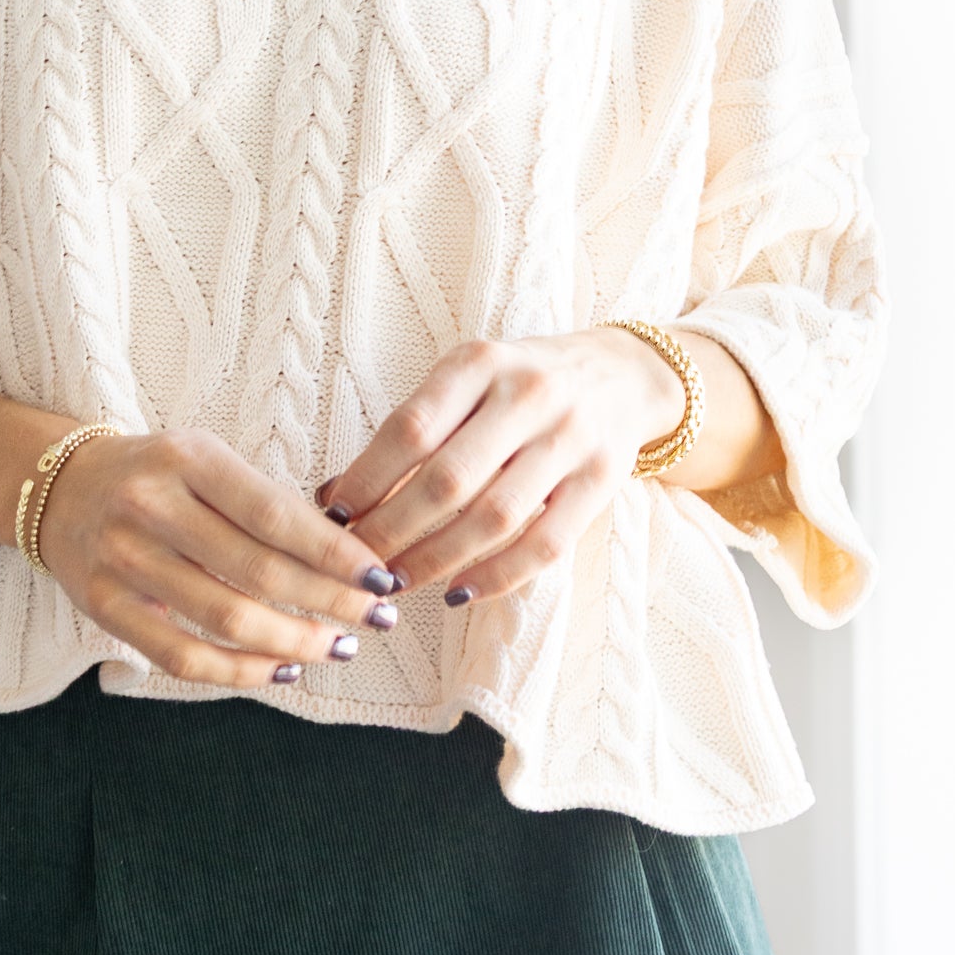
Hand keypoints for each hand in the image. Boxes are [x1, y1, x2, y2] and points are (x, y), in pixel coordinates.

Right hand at [34, 426, 403, 688]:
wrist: (58, 488)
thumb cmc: (156, 475)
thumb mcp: (206, 460)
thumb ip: (266, 502)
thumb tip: (348, 555)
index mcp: (188, 459)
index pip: (275, 515)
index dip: (334, 553)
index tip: (381, 576)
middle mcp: (151, 505)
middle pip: (257, 570)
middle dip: (329, 601)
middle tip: (376, 617)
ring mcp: (122, 559)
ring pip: (224, 618)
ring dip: (294, 641)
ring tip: (339, 647)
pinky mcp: (103, 606)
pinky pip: (181, 656)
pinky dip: (239, 671)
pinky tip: (283, 669)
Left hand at [315, 331, 687, 606]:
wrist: (621, 374)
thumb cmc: (519, 383)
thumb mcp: (467, 380)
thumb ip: (412, 429)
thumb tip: (335, 497)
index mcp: (481, 362)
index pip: (411, 429)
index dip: (366, 480)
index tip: (333, 516)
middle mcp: (528, 395)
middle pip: (447, 479)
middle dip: (392, 530)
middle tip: (357, 563)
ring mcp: (570, 438)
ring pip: (494, 517)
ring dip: (436, 559)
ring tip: (396, 582)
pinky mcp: (602, 480)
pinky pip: (545, 543)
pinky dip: (497, 576)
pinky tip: (457, 593)